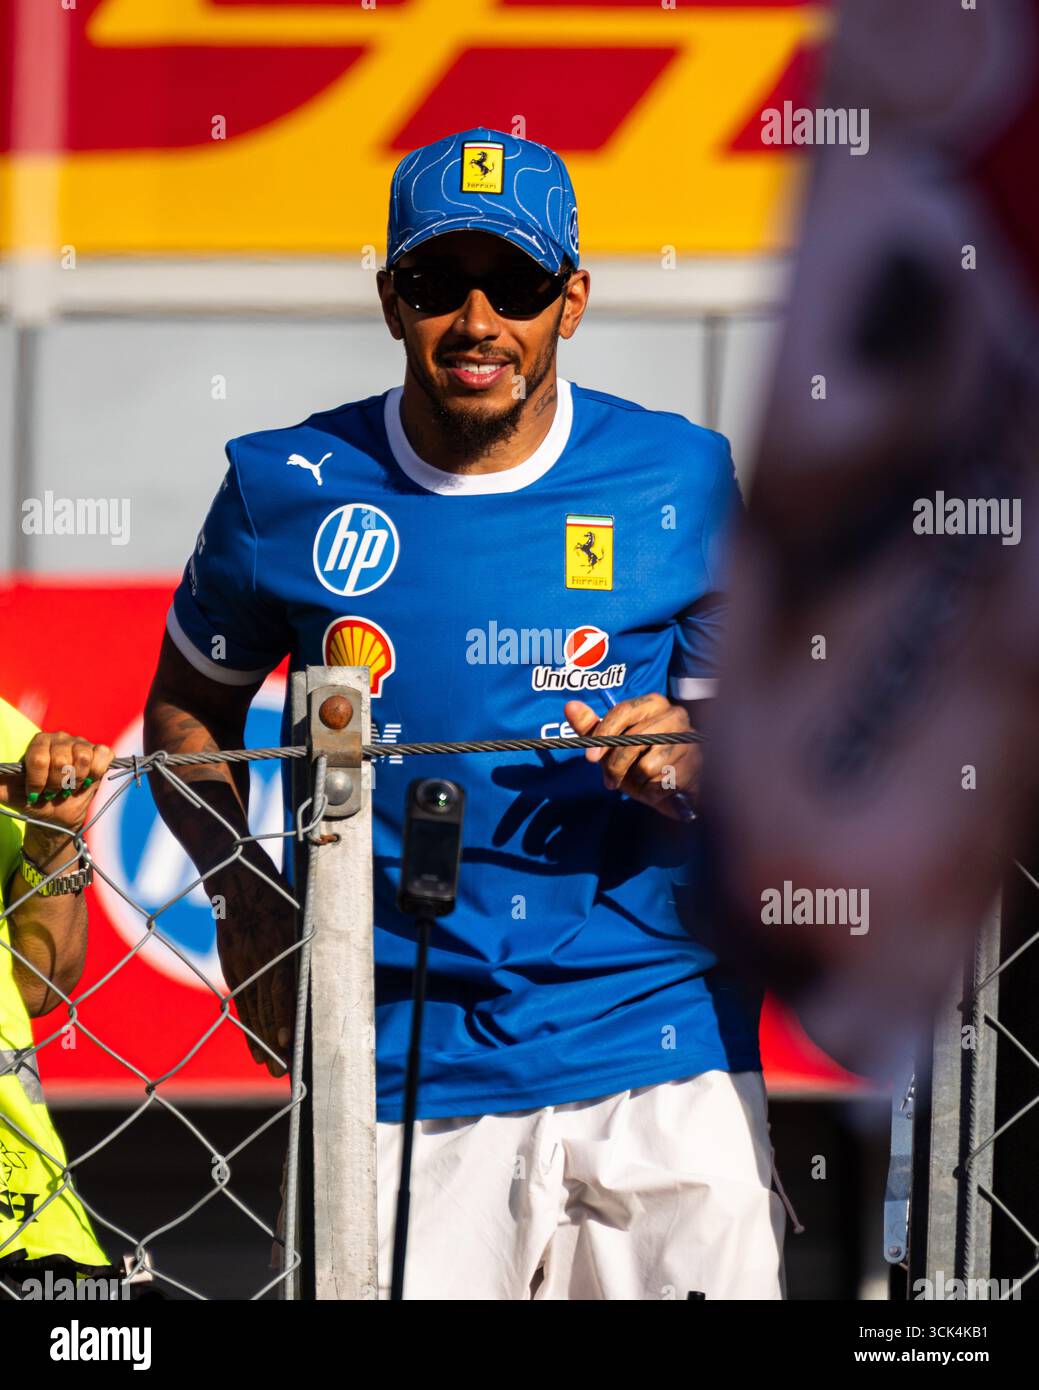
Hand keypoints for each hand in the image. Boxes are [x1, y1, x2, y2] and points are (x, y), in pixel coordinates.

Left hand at [1, 731, 112, 861]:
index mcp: (38, 742)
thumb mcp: (10, 795)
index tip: (36, 794)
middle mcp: (60, 738)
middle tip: (54, 793)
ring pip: (83, 757)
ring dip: (76, 780)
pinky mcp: (100, 752)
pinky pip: (103, 755)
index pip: (39, 759)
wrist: (58, 813)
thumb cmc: (34, 800)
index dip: (38, 781)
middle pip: (62, 760)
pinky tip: (87, 781)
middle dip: (57, 784)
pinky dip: (97, 771)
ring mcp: (81, 743)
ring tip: (70, 787)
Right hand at [209, 864, 296, 1078]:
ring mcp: (242, 963)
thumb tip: (333, 958)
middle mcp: (259, 958)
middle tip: (286, 1072)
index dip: (285, 1019)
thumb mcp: (299, 907)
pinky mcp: (232, 965)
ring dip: (262, 1041)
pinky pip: (241, 1002)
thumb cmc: (276, 888)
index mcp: (279, 943)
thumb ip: (309, 936)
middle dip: (277, 1042)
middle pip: (268, 1007)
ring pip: (253, 1010)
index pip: (282, 989)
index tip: (289, 1045)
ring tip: (271, 1068)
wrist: (233, 874)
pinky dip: (249, 1026)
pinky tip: (255, 1046)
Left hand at [564, 693, 701, 820]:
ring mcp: (689, 738)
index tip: (590, 758)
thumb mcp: (613, 748)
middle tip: (610, 781)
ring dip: (636, 780)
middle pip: (632, 740)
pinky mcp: (697, 763)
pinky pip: (661, 781)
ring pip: (646, 764)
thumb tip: (569, 706)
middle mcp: (675, 715)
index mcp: (654, 703)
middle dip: (615, 765)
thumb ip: (592, 728)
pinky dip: (653, 790)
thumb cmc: (641, 765)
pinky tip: (660, 787)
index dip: (603, 734)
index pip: (623, 711)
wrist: (674, 793)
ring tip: (642, 781)